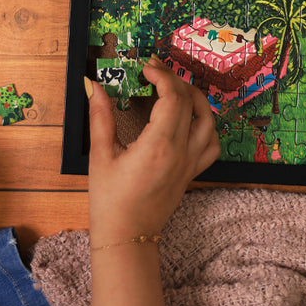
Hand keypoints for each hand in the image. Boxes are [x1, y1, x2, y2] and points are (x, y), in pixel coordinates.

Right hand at [87, 56, 220, 245]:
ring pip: (209, 120)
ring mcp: (191, 162)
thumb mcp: (100, 156)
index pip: (173, 97)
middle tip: (155, 72)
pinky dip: (207, 125)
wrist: (127, 237)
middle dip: (174, 80)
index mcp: (158, 144)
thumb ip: (100, 117)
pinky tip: (192, 119)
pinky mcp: (194, 171)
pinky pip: (212, 143)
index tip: (147, 67)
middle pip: (190, 102)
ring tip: (176, 88)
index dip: (162, 76)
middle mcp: (181, 151)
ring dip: (196, 98)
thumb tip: (93, 86)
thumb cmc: (110, 201)